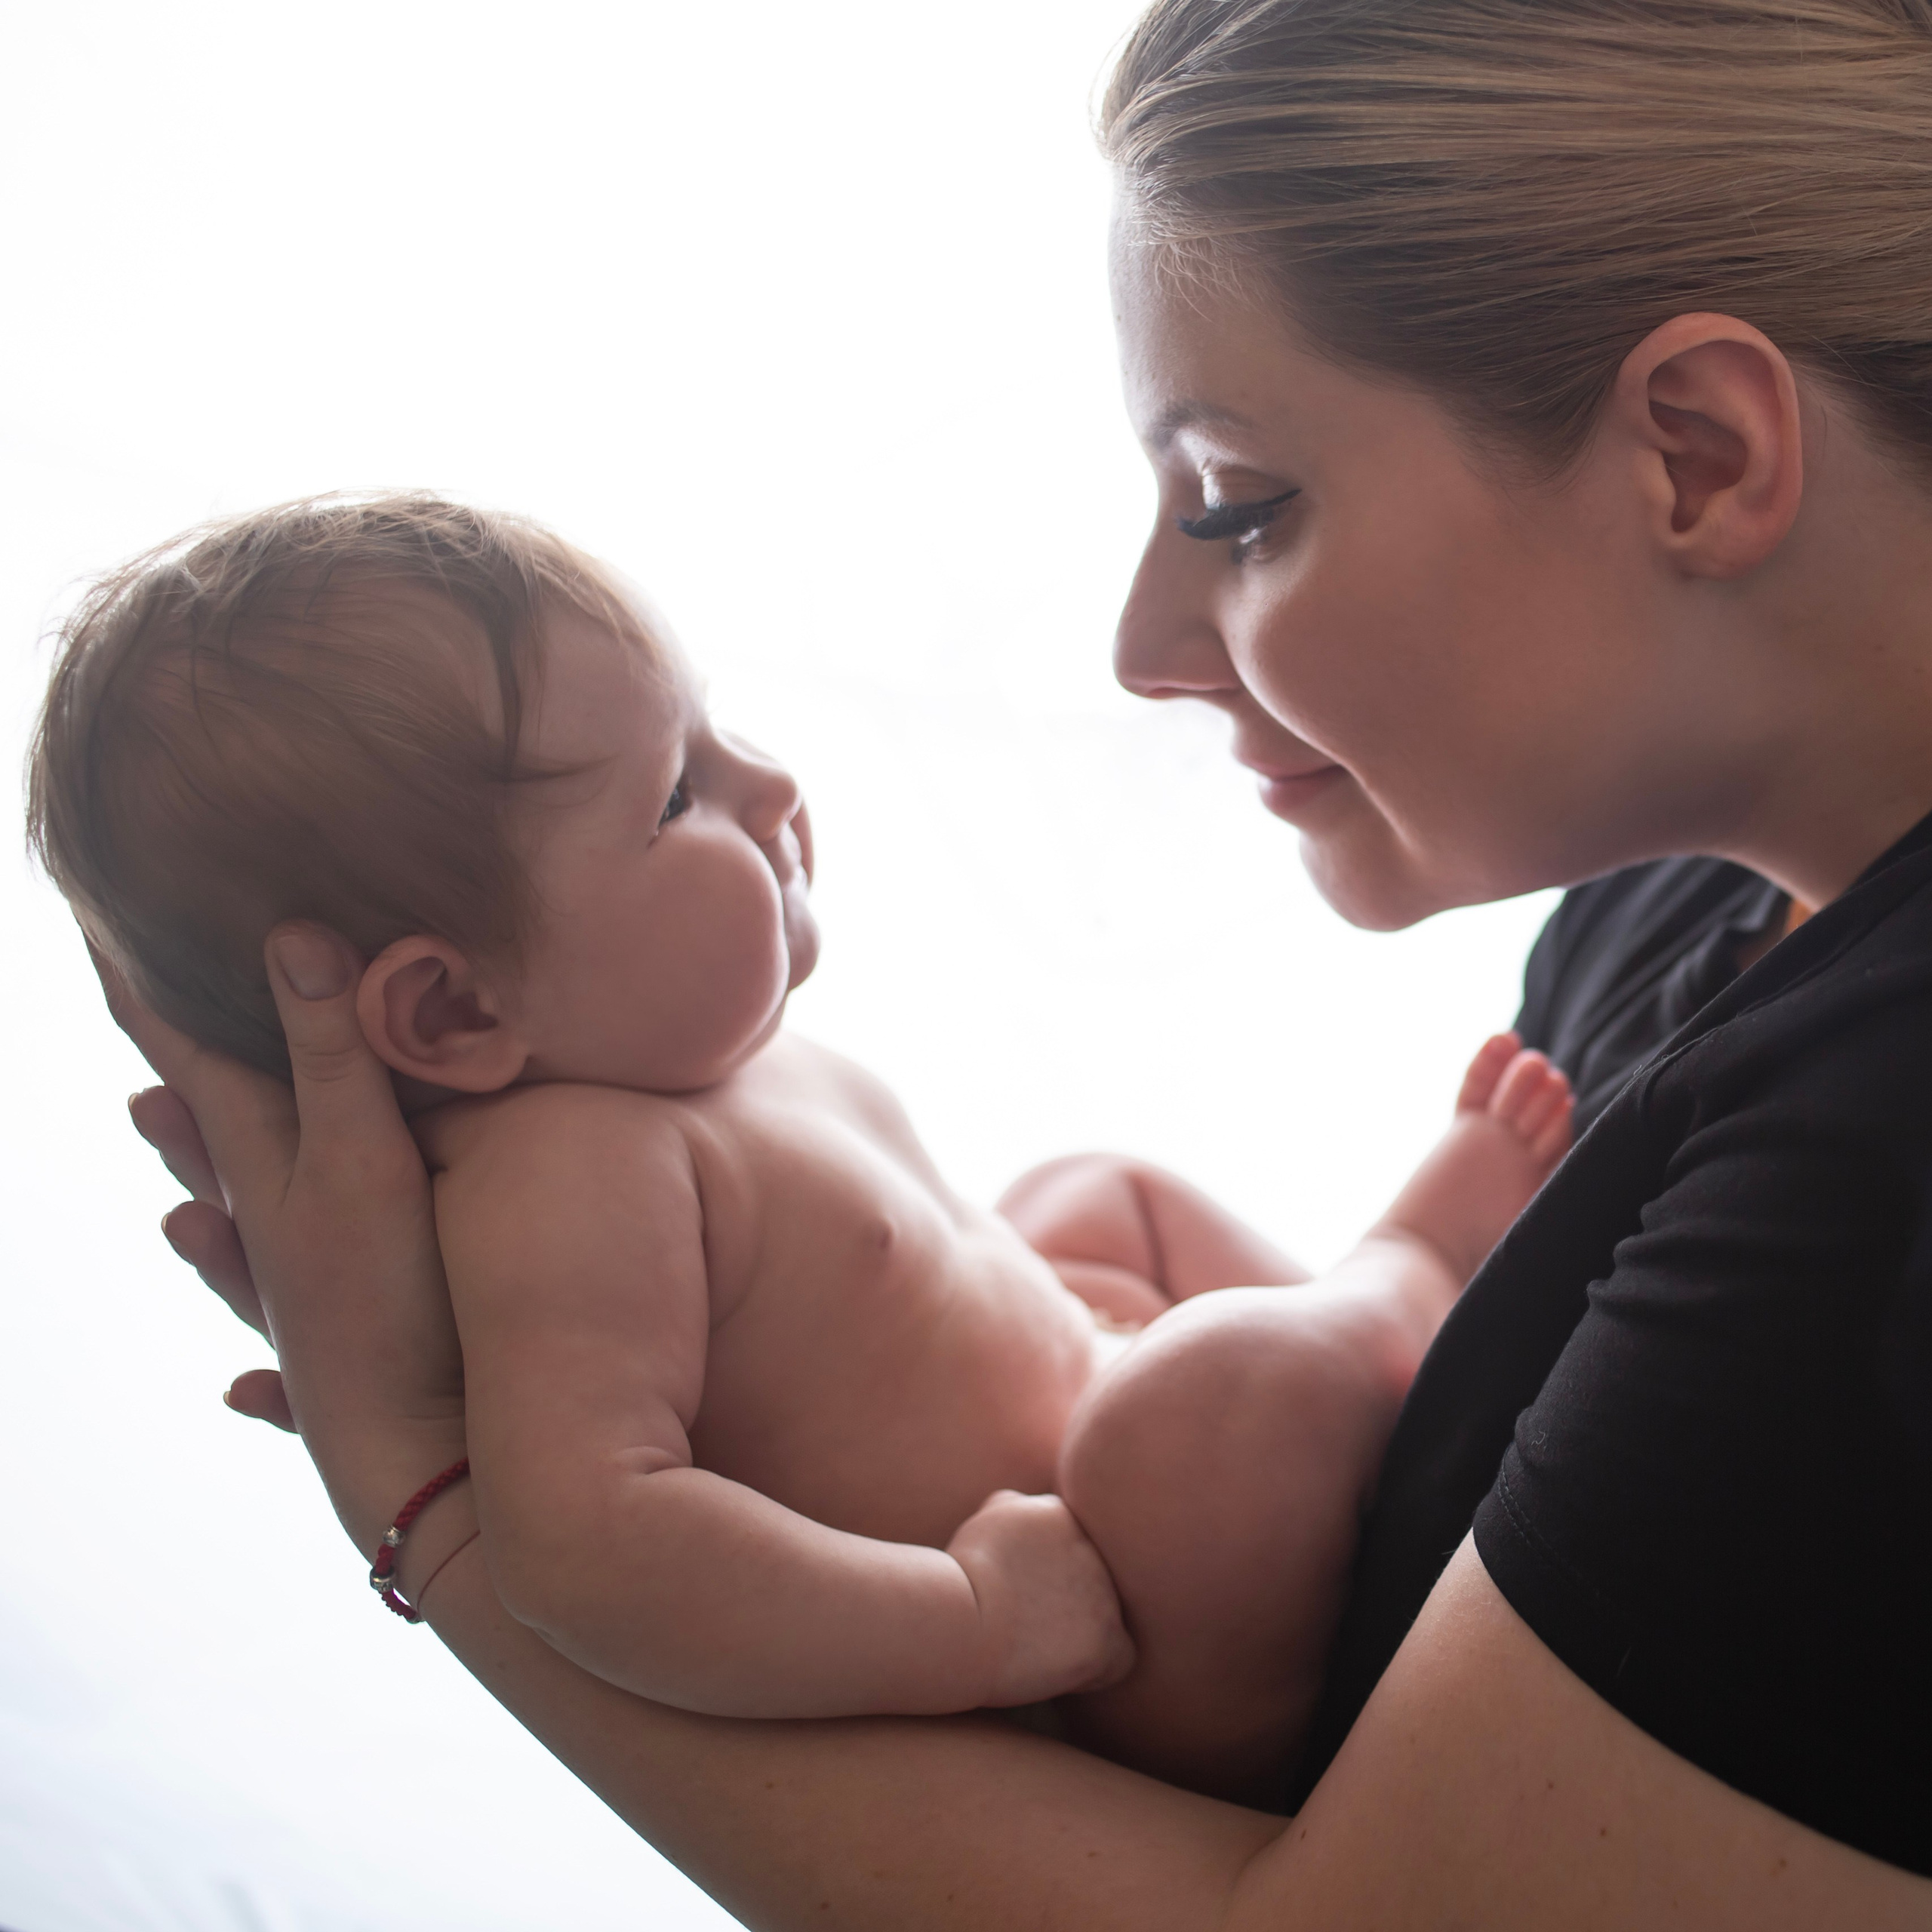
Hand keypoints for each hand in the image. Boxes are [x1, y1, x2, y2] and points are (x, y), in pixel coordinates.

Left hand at [100, 924, 466, 1548]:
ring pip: (222, 1206)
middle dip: (170, 1057)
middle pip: (200, 1118)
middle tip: (134, 1005)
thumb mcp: (361, 1157)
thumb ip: (331, 1054)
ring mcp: (287, 1277)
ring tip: (153, 1128)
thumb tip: (288, 935)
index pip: (184, 1049)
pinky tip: (227, 1344)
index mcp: (258, 1155)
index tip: (97, 922)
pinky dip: (237, 1288)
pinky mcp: (327, 1330)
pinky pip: (263, 1299)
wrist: (413, 1448)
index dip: (141, 985)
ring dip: (191, 1161)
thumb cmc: (384, 1299)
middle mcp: (257, 1211)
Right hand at [946, 1489, 1134, 1706]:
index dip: (1051, 1575)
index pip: (1072, 1545)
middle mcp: (1090, 1545)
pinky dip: (1098, 1670)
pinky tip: (1062, 1671)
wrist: (957, 1621)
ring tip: (1036, 1648)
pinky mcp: (1106, 1634)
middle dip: (1069, 1603)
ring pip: (1107, 1619)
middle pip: (1092, 1582)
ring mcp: (1102, 1590)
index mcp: (1058, 1512)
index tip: (1022, 1596)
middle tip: (1027, 1625)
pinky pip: (1120, 1658)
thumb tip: (1020, 1504)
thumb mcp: (984, 1524)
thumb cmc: (959, 1581)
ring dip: (1081, 1635)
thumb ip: (1011, 1509)